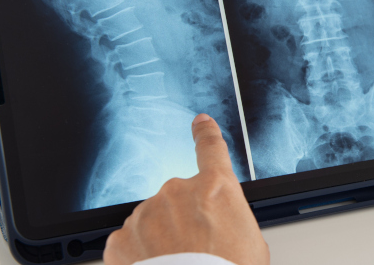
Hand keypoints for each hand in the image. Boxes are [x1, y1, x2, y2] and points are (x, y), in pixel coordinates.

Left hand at [104, 114, 268, 264]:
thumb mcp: (252, 242)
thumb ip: (233, 220)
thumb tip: (224, 227)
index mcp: (216, 188)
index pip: (210, 148)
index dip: (205, 134)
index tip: (200, 123)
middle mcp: (177, 192)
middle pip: (179, 199)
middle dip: (184, 220)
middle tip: (197, 251)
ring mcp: (146, 214)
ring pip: (152, 222)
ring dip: (161, 239)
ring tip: (177, 264)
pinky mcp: (121, 239)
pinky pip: (129, 244)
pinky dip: (139, 257)